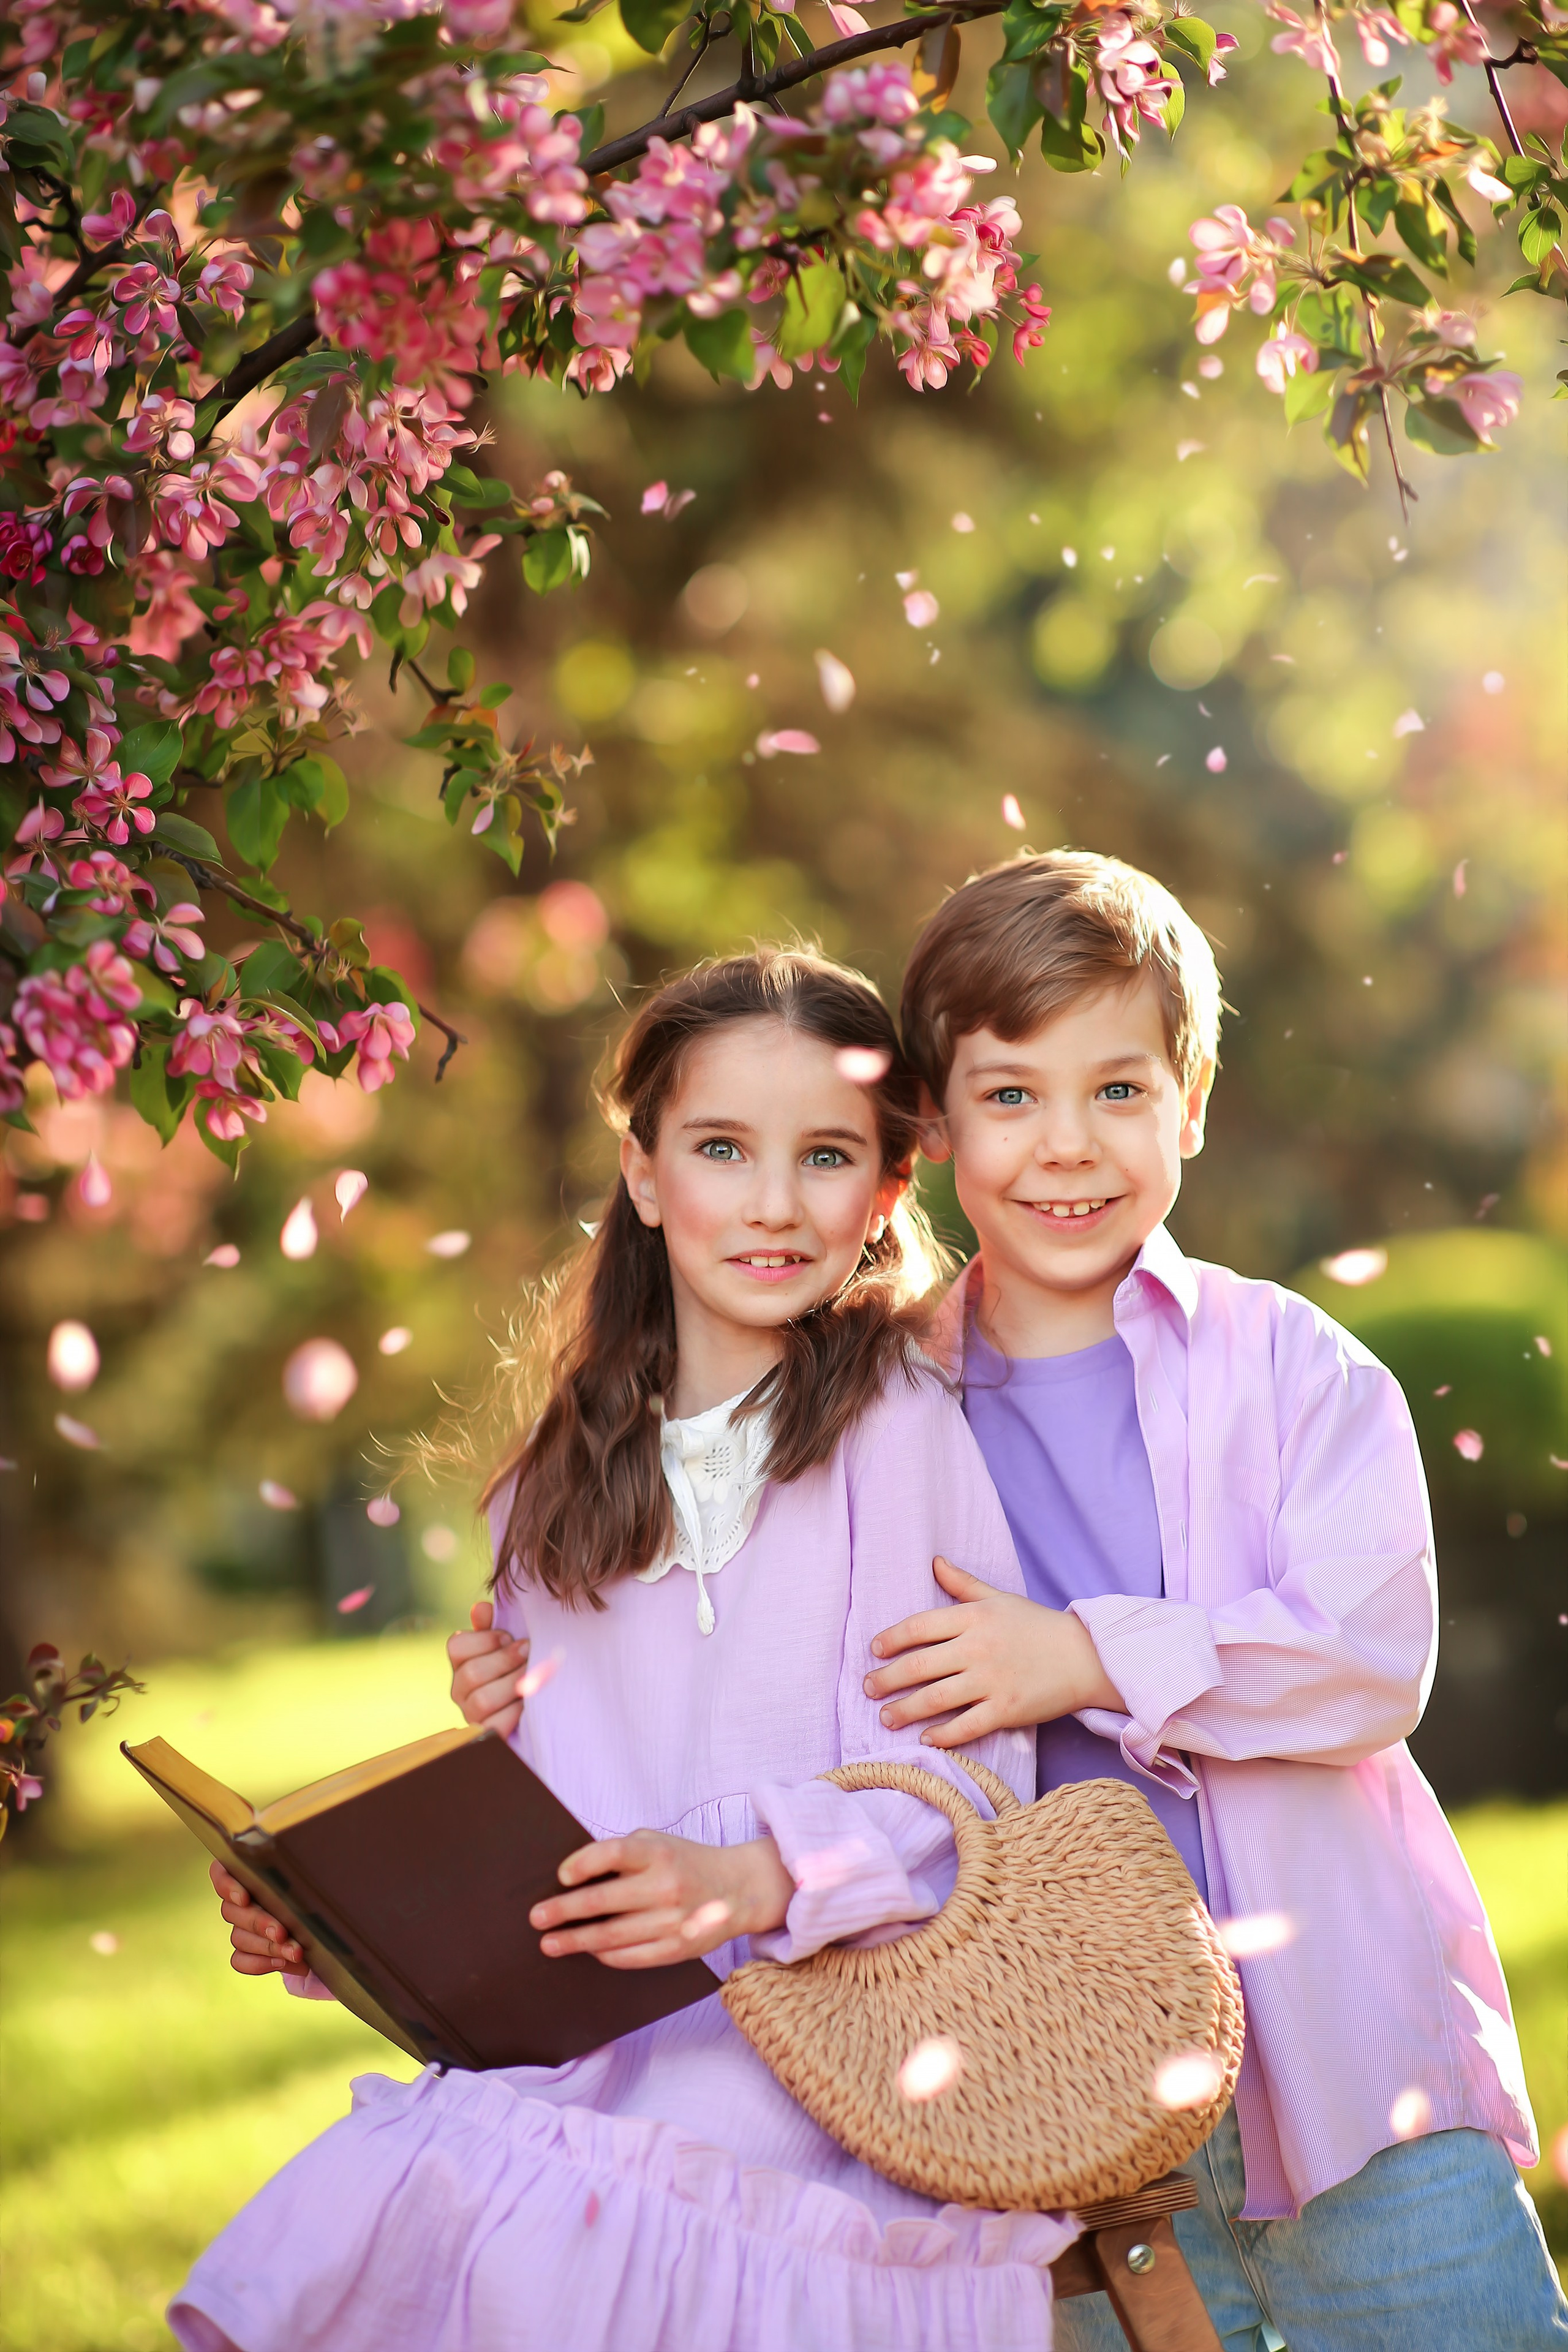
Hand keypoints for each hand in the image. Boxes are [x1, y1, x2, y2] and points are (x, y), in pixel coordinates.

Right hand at [210, 1858, 307, 1977]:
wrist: (324, 1919)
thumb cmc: (318, 1884)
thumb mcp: (314, 1871)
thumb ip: (305, 1866)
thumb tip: (318, 1863)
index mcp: (250, 1872)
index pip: (222, 1873)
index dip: (227, 1886)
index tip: (244, 1898)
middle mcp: (239, 1900)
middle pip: (232, 1911)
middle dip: (259, 1923)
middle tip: (281, 1933)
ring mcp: (240, 1927)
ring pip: (239, 1938)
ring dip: (267, 1947)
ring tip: (295, 1952)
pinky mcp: (245, 1951)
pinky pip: (240, 1960)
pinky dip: (260, 1964)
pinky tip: (284, 1963)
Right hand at [447, 1598, 528, 1737]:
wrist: (538, 1705)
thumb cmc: (521, 1666)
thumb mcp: (509, 1644)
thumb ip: (493, 1627)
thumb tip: (481, 1608)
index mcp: (461, 1663)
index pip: (456, 1647)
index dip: (484, 1639)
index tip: (508, 1636)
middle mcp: (460, 1690)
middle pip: (471, 1673)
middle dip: (504, 1660)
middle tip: (529, 1651)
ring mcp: (471, 1715)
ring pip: (482, 1700)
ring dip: (513, 1684)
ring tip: (533, 1675)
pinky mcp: (488, 1735)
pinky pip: (495, 1725)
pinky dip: (515, 1712)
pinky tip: (530, 1702)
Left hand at [530, 1830, 793, 1969]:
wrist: (737, 1889)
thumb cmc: (684, 1862)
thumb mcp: (658, 1843)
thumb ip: (623, 1853)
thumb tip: (573, 1875)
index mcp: (659, 1852)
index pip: (613, 1853)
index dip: (584, 1863)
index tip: (561, 1875)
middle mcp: (666, 1886)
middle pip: (603, 1901)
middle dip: (563, 1911)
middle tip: (536, 1917)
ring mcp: (673, 1921)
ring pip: (611, 1936)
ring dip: (575, 1940)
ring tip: (551, 1943)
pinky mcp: (677, 1949)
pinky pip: (630, 1956)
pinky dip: (604, 1955)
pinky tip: (588, 1951)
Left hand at [864, 1556, 1123, 1745]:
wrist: (1084, 1656)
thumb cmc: (1038, 1626)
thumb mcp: (999, 1598)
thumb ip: (963, 1584)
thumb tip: (934, 1562)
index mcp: (974, 1617)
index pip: (920, 1626)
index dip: (893, 1638)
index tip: (875, 1650)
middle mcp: (978, 1648)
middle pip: (920, 1665)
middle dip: (888, 1679)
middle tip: (868, 1688)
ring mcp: (992, 1681)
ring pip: (936, 1698)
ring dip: (905, 1710)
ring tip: (886, 1717)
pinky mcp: (1007, 1710)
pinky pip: (966, 1726)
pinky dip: (943, 1735)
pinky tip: (925, 1739)